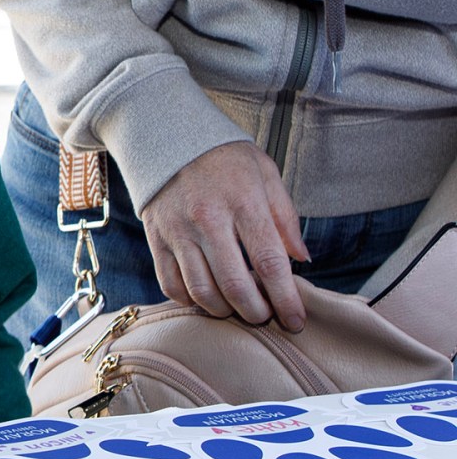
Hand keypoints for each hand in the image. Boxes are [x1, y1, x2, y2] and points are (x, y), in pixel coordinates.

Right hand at [139, 141, 310, 330]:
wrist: (168, 138)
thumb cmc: (223, 158)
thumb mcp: (265, 174)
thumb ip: (285, 218)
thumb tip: (300, 258)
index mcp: (244, 203)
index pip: (269, 262)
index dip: (285, 298)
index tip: (296, 320)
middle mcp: (208, 220)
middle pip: (234, 284)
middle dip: (255, 311)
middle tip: (265, 317)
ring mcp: (179, 231)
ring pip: (201, 290)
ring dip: (223, 310)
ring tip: (237, 310)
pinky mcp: (157, 239)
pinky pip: (170, 283)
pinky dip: (190, 300)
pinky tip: (205, 297)